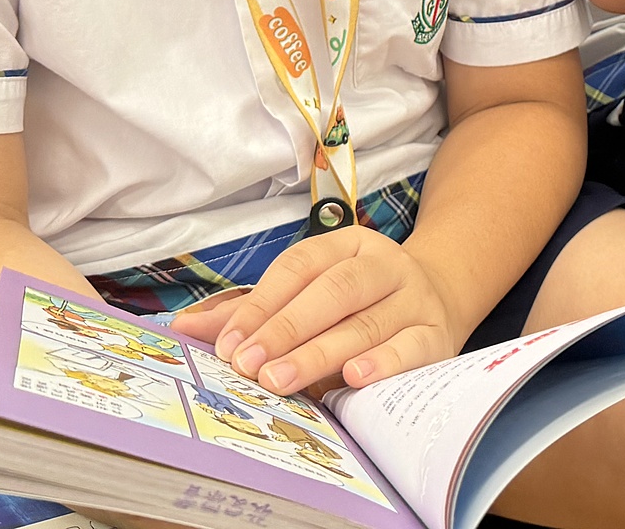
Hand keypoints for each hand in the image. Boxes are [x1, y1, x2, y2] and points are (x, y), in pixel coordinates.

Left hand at [172, 226, 459, 393]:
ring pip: (366, 323)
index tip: (229, 343)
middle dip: (286, 329)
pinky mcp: (436, 336)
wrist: (441, 299)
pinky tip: (352, 378)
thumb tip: (183, 327)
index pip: (300, 265)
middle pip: (334, 291)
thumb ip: (251, 311)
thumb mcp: (308, 295)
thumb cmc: (358, 303)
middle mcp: (385, 265)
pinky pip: (410, 348)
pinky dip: (382, 363)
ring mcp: (414, 299)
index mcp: (349, 245)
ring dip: (319, 353)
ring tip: (279, 379)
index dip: (262, 303)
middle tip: (248, 365)